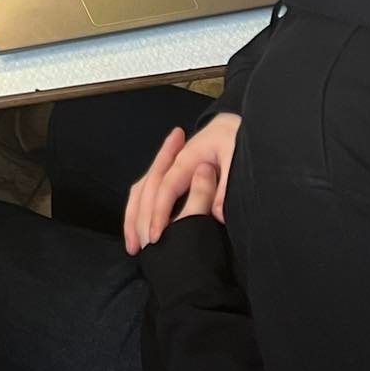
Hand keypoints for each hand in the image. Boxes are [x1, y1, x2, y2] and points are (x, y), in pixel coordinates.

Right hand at [124, 113, 241, 254]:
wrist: (234, 122)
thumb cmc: (235, 137)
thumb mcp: (235, 157)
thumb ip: (225, 189)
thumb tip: (216, 215)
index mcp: (189, 158)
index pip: (166, 188)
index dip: (159, 213)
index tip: (156, 237)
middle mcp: (175, 162)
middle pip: (147, 189)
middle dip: (141, 218)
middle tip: (142, 248)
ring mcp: (173, 166)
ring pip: (142, 190)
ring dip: (135, 215)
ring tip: (134, 244)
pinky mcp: (176, 173)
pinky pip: (148, 189)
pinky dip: (141, 207)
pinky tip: (142, 228)